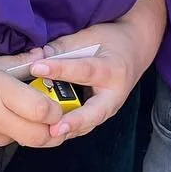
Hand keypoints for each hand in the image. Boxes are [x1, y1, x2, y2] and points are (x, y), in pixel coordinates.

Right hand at [0, 52, 63, 152]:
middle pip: (38, 137)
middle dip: (51, 133)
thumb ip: (12, 63)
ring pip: (12, 142)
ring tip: (9, 114)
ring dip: (18, 132)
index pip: (43, 111)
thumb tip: (41, 55)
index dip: (56, 111)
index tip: (56, 105)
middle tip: (50, 122)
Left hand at [21, 0, 162, 141]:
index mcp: (112, 69)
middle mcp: (114, 94)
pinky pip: (84, 126)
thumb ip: (63, 47)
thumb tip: (35, 57)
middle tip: (55, 128)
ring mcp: (109, 108)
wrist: (134, 51)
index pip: (84, 70)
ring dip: (68, 131)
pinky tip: (48, 133)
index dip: (59, 69)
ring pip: (88, 124)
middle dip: (74, 121)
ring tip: (46, 135)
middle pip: (94, 112)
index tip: (36, 68)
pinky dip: (67, 130)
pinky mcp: (101, 115)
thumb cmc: (111, 41)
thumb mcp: (90, 37)